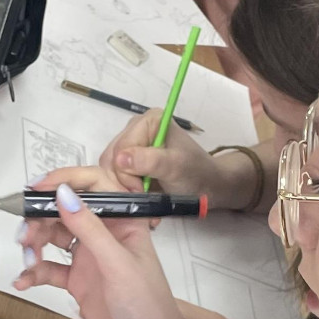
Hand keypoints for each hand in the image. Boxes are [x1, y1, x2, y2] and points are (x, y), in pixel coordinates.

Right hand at [15, 167, 187, 318]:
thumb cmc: (148, 307)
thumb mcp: (118, 264)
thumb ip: (89, 228)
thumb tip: (64, 194)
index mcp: (124, 222)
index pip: (95, 185)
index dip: (65, 180)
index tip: (38, 189)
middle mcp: (105, 235)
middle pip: (65, 211)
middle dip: (41, 218)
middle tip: (25, 234)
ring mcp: (90, 258)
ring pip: (53, 238)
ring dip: (35, 244)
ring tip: (27, 259)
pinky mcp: (78, 282)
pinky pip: (49, 269)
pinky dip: (33, 272)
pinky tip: (23, 281)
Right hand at [99, 109, 224, 196]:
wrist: (207, 186)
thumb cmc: (196, 174)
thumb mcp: (175, 167)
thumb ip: (149, 161)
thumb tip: (120, 160)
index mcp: (149, 121)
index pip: (121, 147)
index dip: (126, 172)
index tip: (141, 189)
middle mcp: (137, 128)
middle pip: (112, 157)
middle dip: (122, 180)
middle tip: (140, 195)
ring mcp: (133, 143)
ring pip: (110, 168)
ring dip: (122, 187)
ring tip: (140, 197)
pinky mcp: (131, 159)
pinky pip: (115, 174)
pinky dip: (124, 188)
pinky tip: (138, 196)